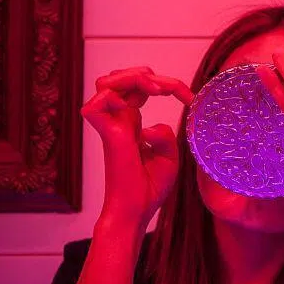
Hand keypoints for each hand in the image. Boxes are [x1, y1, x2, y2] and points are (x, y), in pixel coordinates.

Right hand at [81, 67, 193, 230]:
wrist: (137, 210)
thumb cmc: (150, 187)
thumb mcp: (168, 156)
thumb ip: (164, 134)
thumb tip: (152, 125)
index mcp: (130, 123)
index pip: (139, 87)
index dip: (165, 83)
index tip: (190, 97)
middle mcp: (118, 121)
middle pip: (119, 77)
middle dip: (146, 73)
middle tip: (172, 88)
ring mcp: (111, 127)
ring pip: (105, 83)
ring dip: (132, 78)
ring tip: (158, 89)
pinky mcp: (108, 137)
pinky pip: (94, 106)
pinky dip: (113, 97)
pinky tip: (136, 106)